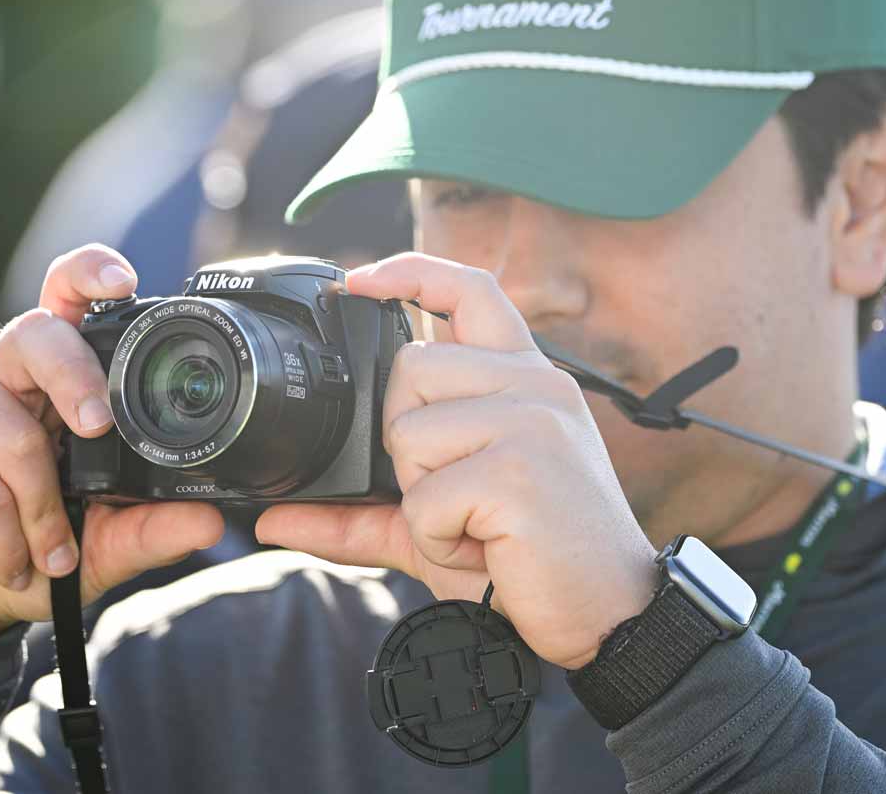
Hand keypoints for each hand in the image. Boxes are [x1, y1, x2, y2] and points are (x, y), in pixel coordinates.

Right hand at [0, 245, 224, 637]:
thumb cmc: (28, 546)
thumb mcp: (102, 545)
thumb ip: (149, 530)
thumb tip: (208, 522)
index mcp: (48, 375)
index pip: (62, 299)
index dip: (87, 275)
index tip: (122, 282)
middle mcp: (0, 375)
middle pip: (35, 335)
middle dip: (75, 378)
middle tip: (98, 426)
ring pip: (15, 433)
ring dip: (45, 508)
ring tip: (55, 553)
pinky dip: (9, 537)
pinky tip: (13, 560)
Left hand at [256, 253, 656, 669]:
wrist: (612, 615)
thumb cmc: (537, 559)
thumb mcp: (443, 522)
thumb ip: (364, 510)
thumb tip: (273, 517)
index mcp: (528, 378)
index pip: (471, 290)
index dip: (410, 271)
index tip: (358, 281)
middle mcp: (536, 385)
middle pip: (410, 370)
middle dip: (405, 445)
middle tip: (459, 497)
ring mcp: (530, 422)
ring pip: (408, 435)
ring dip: (422, 502)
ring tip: (477, 529)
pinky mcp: (519, 471)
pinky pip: (424, 498)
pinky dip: (437, 540)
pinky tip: (485, 549)